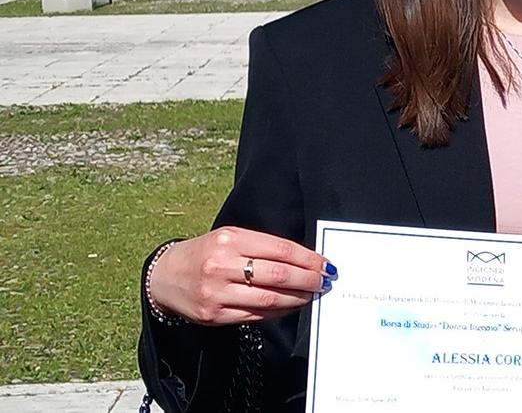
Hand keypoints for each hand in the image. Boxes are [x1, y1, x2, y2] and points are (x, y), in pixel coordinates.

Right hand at [148, 226, 333, 325]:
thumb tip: (304, 259)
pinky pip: (256, 314)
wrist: (165, 276)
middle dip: (309, 280)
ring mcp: (217, 293)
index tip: (325, 264)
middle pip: (279, 275)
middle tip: (325, 281)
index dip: (309, 259)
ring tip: (311, 294)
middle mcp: (222, 266)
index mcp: (231, 240)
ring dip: (298, 298)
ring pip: (270, 298)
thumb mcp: (230, 237)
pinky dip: (278, 311)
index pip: (281, 250)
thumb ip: (263, 246)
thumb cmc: (206, 253)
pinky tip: (290, 305)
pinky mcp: (214, 315)